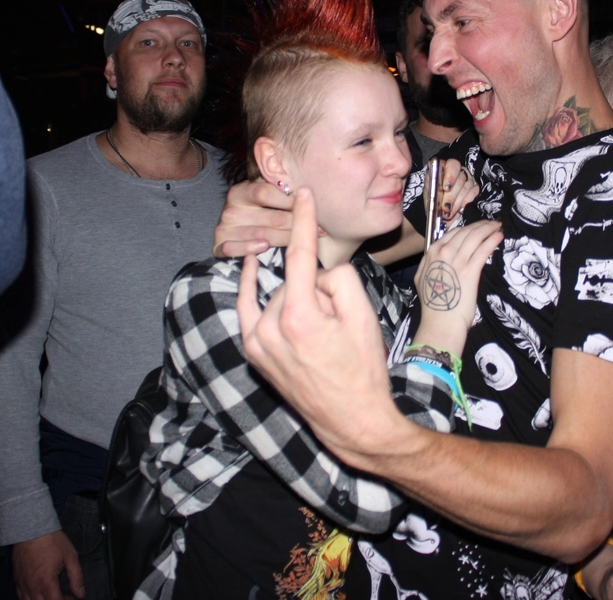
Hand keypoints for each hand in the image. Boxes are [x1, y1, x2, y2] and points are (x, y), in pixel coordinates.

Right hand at [13, 530, 84, 599]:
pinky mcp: (16, 581)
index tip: (73, 596)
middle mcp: (32, 586)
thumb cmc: (52, 541)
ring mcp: (22, 584)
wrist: (31, 529)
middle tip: (65, 595)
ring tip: (52, 595)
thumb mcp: (70, 557)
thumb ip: (77, 578)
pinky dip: (31, 599)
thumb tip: (81, 594)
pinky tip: (40, 594)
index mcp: (46, 581)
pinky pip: (21, 598)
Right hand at [212, 179, 303, 257]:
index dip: (290, 201)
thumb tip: (306, 192)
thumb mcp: (265, 198)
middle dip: (296, 223)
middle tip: (319, 229)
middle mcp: (230, 208)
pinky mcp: (219, 246)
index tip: (312, 209)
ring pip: (259, 234)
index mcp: (241, 191)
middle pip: (269, 217)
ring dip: (284, 238)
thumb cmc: (257, 214)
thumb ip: (279, 192)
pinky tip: (264, 246)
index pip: (266, 193)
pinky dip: (249, 247)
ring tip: (304, 240)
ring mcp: (223, 228)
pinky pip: (233, 248)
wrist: (233, 234)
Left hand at [238, 187, 404, 463]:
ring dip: (297, 301)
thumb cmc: (362, 368)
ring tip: (321, 336)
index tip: (302, 193)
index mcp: (298, 316)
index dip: (303, 220)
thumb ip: (338, 278)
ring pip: (279, 296)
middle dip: (316, 288)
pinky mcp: (253, 352)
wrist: (351, 419)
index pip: (298, 255)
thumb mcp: (362, 315)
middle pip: (295, 281)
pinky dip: (250, 286)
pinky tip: (250, 263)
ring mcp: (257, 342)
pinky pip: (249, 308)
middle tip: (338, 324)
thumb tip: (317, 269)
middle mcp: (269, 328)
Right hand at [413, 220, 502, 354]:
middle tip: (492, 223)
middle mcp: (444, 252)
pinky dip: (492, 240)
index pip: (454, 233)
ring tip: (498, 226)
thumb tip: (436, 254)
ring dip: (489, 229)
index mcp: (432, 253)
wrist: (441, 322)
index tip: (478, 226)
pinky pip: (483, 249)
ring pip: (475, 237)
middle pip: (466, 232)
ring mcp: (457, 260)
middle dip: (481, 225)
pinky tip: (499, 237)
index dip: (468, 227)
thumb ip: (429, 263)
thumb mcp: (422, 279)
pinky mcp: (471, 270)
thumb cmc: (433, 305)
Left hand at [436, 158, 476, 221]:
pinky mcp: (475, 187)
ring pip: (467, 187)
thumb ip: (433, 195)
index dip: (450, 176)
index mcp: (444, 167)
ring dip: (457, 202)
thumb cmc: (433, 199)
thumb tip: (437, 200)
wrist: (439, 209)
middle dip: (451, 196)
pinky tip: (460, 210)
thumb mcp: (429, 196)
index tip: (446, 189)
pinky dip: (466, 202)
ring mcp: (468, 178)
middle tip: (445, 208)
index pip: (452, 165)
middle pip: (460, 179)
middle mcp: (458, 171)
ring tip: (448, 213)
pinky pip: (474, 192)